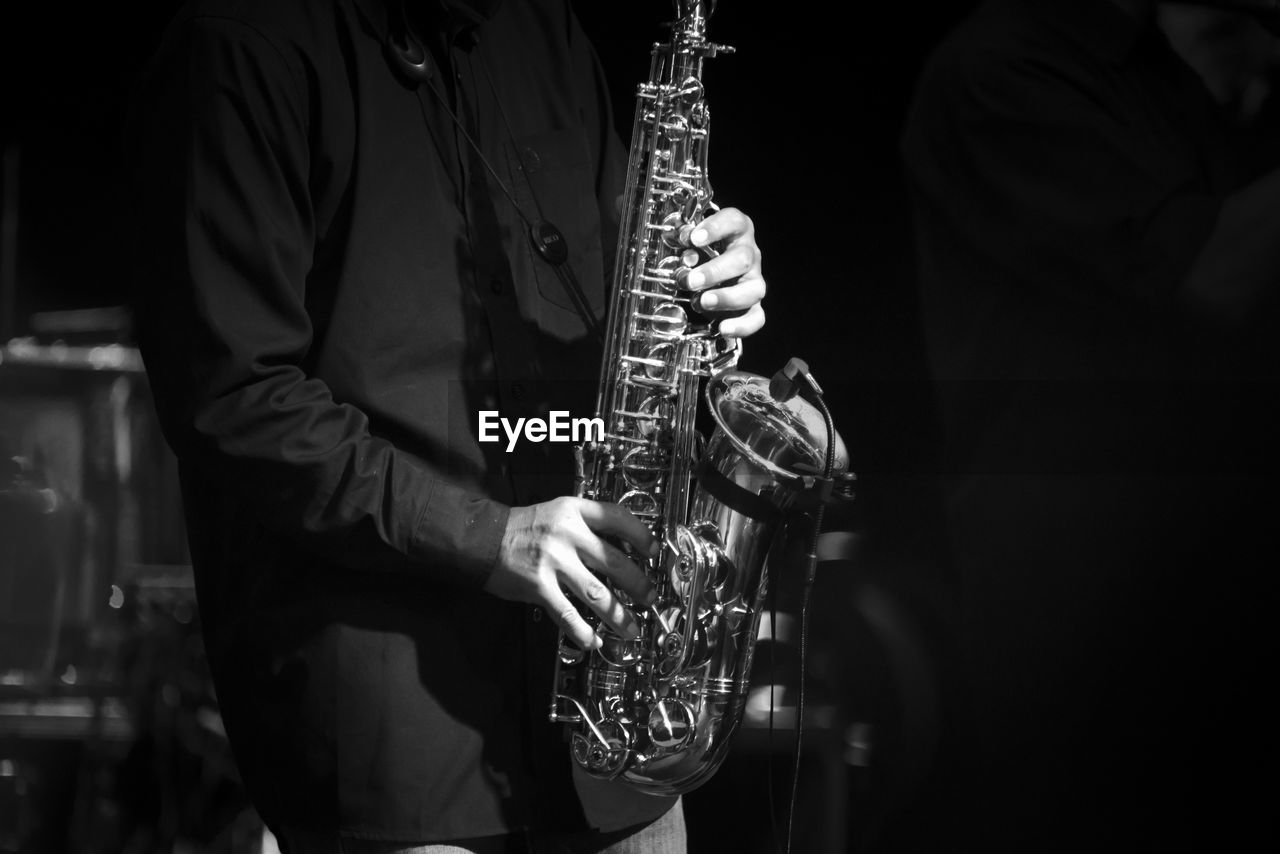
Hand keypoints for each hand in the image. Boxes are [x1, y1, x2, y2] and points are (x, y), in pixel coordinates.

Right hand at [486, 497, 658, 649]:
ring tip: (632, 628)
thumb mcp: (557, 512)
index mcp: (574, 511)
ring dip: (618, 614)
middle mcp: (567, 534)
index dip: (641, 536)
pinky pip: (567, 613)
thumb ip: (586, 526)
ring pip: (597, 593)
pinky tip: (593, 640)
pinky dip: (582, 631)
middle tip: (650, 598)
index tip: (655, 552)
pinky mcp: (538, 586)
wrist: (482, 537)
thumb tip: (622, 553)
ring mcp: (553, 561)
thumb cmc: (522, 527)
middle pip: (615, 561)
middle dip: (638, 584)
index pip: (617, 518)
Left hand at [683, 206, 765, 336]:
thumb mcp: (691, 247)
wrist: (713, 276)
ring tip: (703, 301)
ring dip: (727, 297)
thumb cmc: (702, 255)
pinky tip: (724, 328)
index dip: (715, 228)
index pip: (733, 221)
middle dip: (714, 271)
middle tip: (691, 281)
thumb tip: (684, 258)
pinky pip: (757, 317)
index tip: (694, 238)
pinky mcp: (753, 305)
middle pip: (742, 259)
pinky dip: (742, 325)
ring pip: (753, 289)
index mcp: (736, 231)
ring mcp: (753, 280)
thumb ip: (686, 249)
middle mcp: (749, 254)